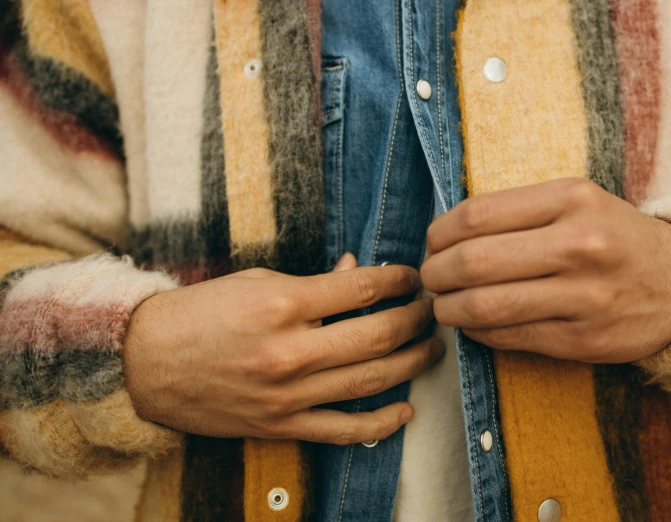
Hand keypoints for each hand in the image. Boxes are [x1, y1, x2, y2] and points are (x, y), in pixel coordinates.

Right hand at [123, 254, 442, 444]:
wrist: (146, 363)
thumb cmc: (199, 314)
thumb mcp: (254, 282)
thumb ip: (311, 282)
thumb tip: (356, 273)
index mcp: (282, 305)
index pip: (361, 288)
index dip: (397, 280)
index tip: (412, 278)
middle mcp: (290, 352)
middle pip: (378, 335)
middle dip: (415, 319)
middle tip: (431, 310)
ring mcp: (288, 395)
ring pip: (371, 382)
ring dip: (412, 364)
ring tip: (432, 349)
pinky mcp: (281, 426)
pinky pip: (343, 431)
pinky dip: (381, 424)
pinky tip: (405, 409)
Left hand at [421, 178, 670, 363]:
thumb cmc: (612, 236)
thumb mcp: (575, 202)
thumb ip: (516, 211)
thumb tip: (443, 234)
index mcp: (571, 199)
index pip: (477, 215)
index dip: (439, 233)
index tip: (431, 243)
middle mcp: (580, 245)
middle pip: (474, 262)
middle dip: (435, 273)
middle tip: (428, 278)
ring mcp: (584, 296)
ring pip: (486, 305)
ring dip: (449, 308)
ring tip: (442, 305)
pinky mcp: (584, 339)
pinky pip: (509, 337)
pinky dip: (477, 332)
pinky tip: (472, 324)